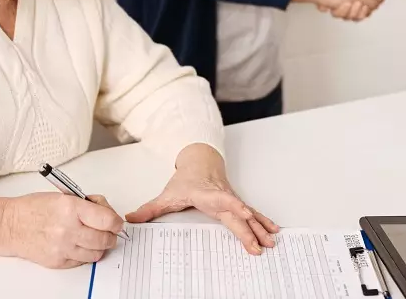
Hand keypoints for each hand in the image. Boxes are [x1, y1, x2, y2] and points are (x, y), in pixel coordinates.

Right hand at [0, 192, 123, 268]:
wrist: (10, 225)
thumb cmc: (34, 208)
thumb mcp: (64, 196)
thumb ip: (88, 205)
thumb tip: (108, 214)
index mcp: (71, 208)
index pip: (108, 220)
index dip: (116, 222)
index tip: (116, 222)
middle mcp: (68, 229)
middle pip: (105, 239)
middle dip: (111, 236)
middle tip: (108, 232)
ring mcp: (63, 248)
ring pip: (96, 253)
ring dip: (99, 247)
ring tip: (93, 238)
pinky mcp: (58, 261)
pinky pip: (82, 261)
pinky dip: (84, 254)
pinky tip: (78, 245)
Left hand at [126, 144, 278, 255]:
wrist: (201, 160)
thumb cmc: (187, 178)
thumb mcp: (167, 194)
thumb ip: (150, 209)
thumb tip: (131, 219)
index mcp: (206, 193)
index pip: (220, 199)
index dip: (232, 205)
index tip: (243, 213)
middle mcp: (222, 196)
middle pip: (237, 213)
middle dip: (248, 229)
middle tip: (257, 246)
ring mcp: (231, 199)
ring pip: (248, 214)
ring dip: (260, 228)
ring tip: (271, 241)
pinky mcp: (237, 202)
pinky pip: (252, 213)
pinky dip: (263, 221)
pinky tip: (273, 230)